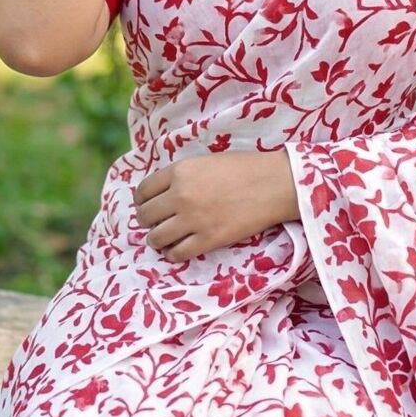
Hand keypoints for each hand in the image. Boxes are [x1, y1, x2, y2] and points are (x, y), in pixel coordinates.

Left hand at [132, 151, 295, 261]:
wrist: (273, 184)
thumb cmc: (243, 168)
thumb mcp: (205, 162)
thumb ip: (182, 176)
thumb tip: (161, 193)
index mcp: (179, 171)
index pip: (143, 190)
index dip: (142, 200)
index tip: (147, 205)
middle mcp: (180, 196)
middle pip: (146, 215)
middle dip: (147, 220)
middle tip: (155, 223)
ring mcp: (193, 220)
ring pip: (156, 237)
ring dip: (157, 239)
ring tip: (164, 238)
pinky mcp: (208, 240)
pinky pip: (177, 254)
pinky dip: (173, 254)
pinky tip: (178, 249)